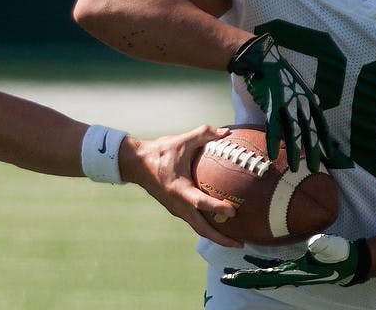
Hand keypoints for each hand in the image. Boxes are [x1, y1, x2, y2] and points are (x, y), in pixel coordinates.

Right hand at [120, 124, 242, 247]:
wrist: (136, 163)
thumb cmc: (160, 152)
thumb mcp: (182, 140)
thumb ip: (204, 134)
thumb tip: (226, 132)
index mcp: (179, 189)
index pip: (200, 202)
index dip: (216, 207)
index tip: (233, 211)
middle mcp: (177, 204)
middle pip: (201, 228)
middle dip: (220, 239)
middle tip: (240, 244)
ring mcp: (175, 209)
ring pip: (197, 228)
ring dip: (215, 236)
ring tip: (234, 239)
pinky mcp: (175, 209)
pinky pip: (193, 221)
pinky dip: (207, 226)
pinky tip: (219, 222)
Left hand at [221, 234, 368, 287]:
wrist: (350, 262)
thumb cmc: (341, 256)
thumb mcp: (333, 249)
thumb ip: (322, 246)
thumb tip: (312, 243)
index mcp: (295, 272)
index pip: (267, 276)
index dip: (249, 277)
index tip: (233, 278)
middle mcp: (289, 274)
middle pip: (260, 277)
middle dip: (242, 278)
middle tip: (224, 276)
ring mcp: (291, 270)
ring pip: (264, 273)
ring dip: (248, 272)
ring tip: (231, 270)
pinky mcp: (294, 265)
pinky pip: (273, 265)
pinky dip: (259, 262)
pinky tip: (249, 256)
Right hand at [227, 33, 326, 171]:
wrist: (258, 56)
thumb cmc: (276, 69)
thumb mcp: (297, 80)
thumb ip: (306, 93)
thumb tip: (318, 101)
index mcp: (308, 96)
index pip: (321, 121)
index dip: (325, 138)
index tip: (330, 154)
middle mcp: (300, 101)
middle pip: (310, 130)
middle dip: (314, 150)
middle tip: (316, 168)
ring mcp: (286, 102)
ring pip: (294, 131)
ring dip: (296, 152)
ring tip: (297, 168)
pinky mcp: (271, 103)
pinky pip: (273, 126)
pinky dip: (274, 141)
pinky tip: (274, 154)